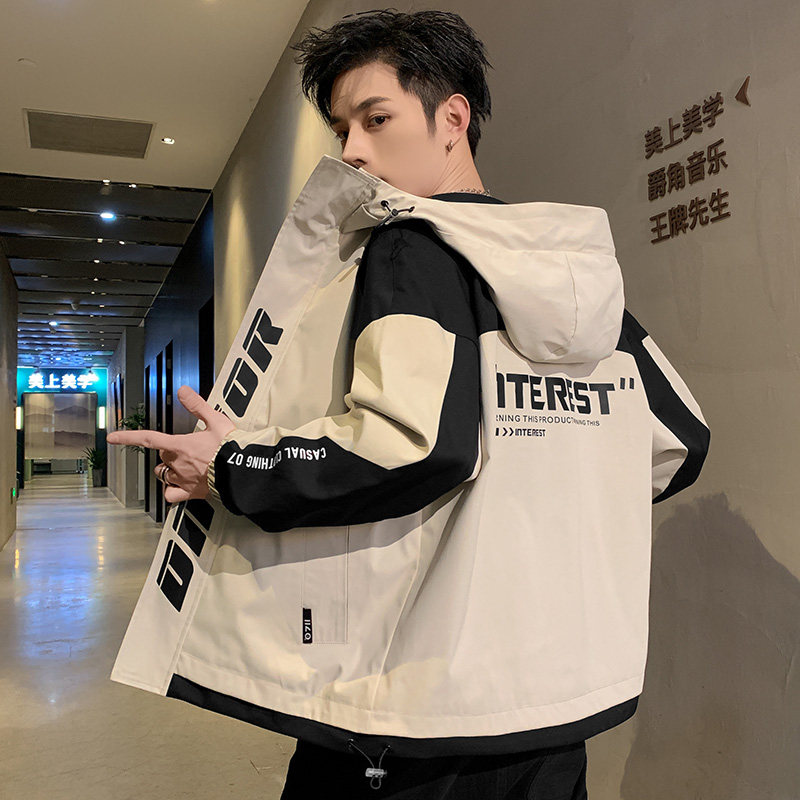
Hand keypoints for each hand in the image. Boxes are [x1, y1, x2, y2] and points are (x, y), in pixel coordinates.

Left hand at [107, 386, 235, 503]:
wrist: (243, 471)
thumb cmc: (231, 447)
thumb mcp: (216, 420)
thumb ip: (198, 405)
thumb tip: (183, 390)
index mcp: (181, 446)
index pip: (148, 439)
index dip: (128, 438)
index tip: (112, 438)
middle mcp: (178, 464)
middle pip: (162, 457)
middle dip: (168, 452)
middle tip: (183, 447)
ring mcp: (183, 480)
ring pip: (164, 475)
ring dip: (168, 470)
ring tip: (180, 466)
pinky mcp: (191, 493)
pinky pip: (171, 495)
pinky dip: (171, 491)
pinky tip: (178, 488)